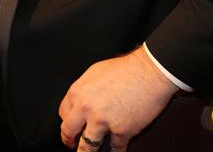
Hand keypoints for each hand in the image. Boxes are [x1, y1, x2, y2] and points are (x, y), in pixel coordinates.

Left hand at [59, 47, 178, 151]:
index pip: (64, 113)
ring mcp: (103, 121)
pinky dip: (115, 151)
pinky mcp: (122, 131)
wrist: (149, 72)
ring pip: (87, 146)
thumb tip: (81, 101)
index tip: (69, 128)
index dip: (67, 122)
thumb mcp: (94, 73)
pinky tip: (114, 151)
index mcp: (78, 92)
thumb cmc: (125, 69)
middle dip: (69, 141)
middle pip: (69, 131)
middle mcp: (86, 108)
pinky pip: (115, 148)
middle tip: (71, 145)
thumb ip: (85, 90)